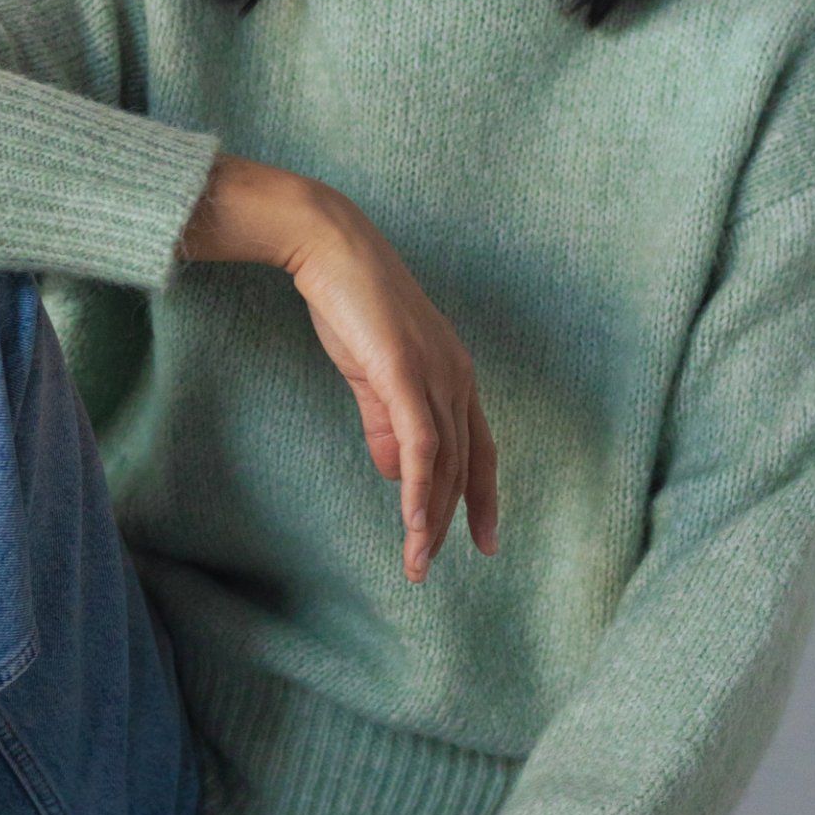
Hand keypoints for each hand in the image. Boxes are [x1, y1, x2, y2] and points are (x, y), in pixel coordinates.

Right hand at [283, 187, 499, 582]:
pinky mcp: (405, 372)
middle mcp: (456, 376)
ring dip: (430, 518)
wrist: (330, 248)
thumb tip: (398, 472)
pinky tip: (412, 522)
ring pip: (444, 462)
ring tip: (416, 560)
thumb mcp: (372, 373)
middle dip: (449, 521)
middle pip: (463, 464)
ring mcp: (434, 373)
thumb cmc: (349, 303)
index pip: (478, 448)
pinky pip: (421, 443)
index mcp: (453, 375)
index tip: (484, 542)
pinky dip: (420, 488)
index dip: (482, 498)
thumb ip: (386, 422)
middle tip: (424, 566)